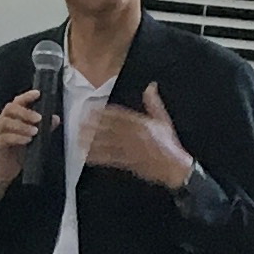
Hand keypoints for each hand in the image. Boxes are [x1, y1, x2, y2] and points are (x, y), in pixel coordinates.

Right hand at [0, 87, 42, 196]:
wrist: (6, 172)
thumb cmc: (18, 153)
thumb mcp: (33, 139)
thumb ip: (43, 128)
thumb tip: (55, 118)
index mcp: (10, 118)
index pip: (16, 102)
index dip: (26, 96)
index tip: (38, 93)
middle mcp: (1, 123)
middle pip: (9, 109)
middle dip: (25, 112)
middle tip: (39, 118)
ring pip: (5, 122)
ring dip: (22, 126)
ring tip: (35, 132)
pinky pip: (4, 139)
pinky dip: (17, 138)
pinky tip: (27, 140)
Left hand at [80, 79, 194, 192]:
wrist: (174, 166)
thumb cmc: (169, 144)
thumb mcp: (163, 120)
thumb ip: (154, 103)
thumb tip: (150, 86)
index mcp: (141, 123)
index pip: (119, 114)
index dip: (104, 111)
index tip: (92, 108)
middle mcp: (133, 135)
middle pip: (109, 128)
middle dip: (94, 125)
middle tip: (80, 121)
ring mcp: (129, 149)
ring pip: (107, 143)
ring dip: (92, 140)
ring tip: (79, 136)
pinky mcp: (127, 162)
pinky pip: (109, 158)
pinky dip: (98, 157)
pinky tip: (87, 155)